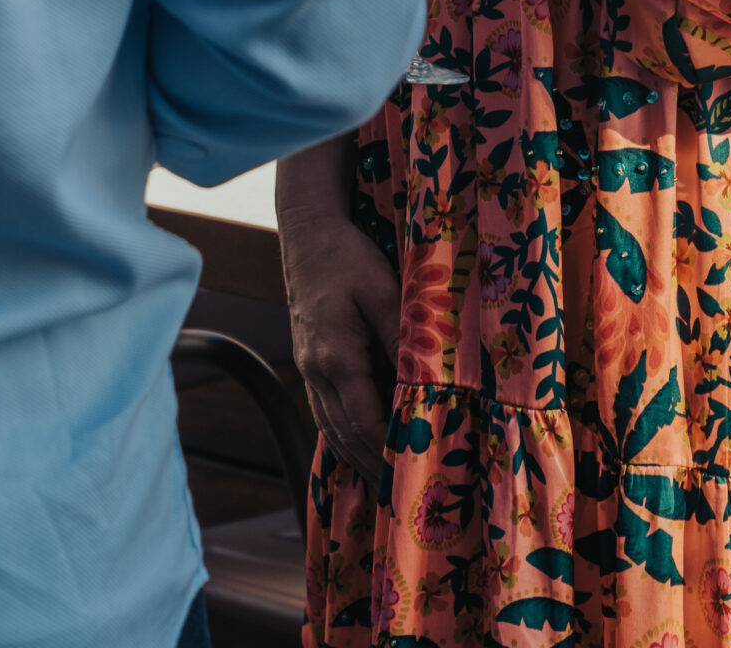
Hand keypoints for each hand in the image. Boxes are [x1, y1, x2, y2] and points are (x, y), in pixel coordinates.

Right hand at [277, 156, 399, 488]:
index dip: (386, 454)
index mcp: (335, 357)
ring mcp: (309, 368)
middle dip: (372, 466)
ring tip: (383, 483)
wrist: (307, 233)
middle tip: (402, 496)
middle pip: (344, 435)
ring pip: (330, 427)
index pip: (363, 422)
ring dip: (355, 457)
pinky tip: (358, 447)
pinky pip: (324, 411)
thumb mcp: (383, 290)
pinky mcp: (309, 360)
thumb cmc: (347, 257)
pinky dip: (342, 436)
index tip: (410, 477)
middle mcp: (316, 371)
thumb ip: (402, 337)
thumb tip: (423, 380)